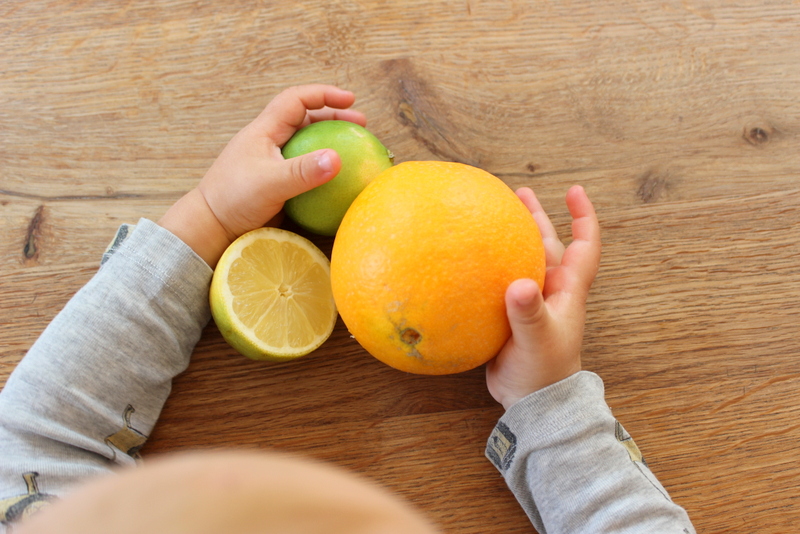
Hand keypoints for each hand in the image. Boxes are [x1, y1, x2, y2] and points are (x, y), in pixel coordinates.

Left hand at [158, 84, 365, 266]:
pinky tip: (337, 178)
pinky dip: (322, 165)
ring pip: (306, 141)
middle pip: (306, 117)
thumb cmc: (233, 199)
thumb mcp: (270, 183)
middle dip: (334, 115)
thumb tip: (336, 159)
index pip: (297, 100)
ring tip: (354, 147)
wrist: (210, 226)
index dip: (324, 94)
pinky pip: (304, 166)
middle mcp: (270, 141)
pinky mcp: (276, 181)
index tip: (350, 98)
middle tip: (360, 124)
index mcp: (265, 130)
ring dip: (330, 140)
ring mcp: (273, 161)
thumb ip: (303, 172)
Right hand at [486, 186, 601, 409]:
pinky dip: (491, 266)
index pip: (584, 246)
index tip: (573, 191)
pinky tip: (471, 260)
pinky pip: (502, 282)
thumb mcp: (537, 341)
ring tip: (496, 215)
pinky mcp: (511, 315)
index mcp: (567, 291)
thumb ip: (529, 314)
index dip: (583, 217)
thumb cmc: (543, 372)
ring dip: (513, 238)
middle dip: (536, 218)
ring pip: (524, 261)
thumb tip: (518, 285)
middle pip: (548, 245)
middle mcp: (551, 291)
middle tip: (517, 193)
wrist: (533, 403)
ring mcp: (532, 303)